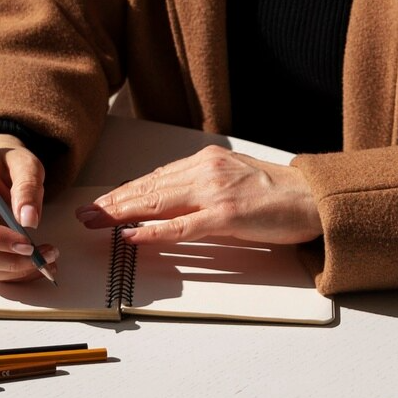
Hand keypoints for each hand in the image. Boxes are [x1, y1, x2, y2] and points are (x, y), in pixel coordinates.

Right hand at [0, 135, 57, 280]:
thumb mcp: (25, 165)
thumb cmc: (7, 164)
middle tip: (43, 258)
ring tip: (43, 261)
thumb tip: (28, 220)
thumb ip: (27, 187)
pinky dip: (7, 273)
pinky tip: (29, 265)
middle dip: (9, 261)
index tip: (28, 245)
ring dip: (11, 271)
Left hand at [75, 144, 322, 245]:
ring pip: (157, 203)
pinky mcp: (226, 216)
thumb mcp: (233, 181)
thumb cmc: (277, 196)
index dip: (124, 192)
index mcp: (206, 161)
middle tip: (84, 214)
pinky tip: (130, 236)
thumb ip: (200, 188)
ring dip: (121, 214)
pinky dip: (152, 232)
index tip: (100, 202)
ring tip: (96, 223)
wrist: (313, 199)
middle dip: (112, 202)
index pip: (155, 178)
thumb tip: (168, 202)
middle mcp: (205, 171)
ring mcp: (215, 192)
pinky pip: (180, 227)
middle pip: (148, 188)